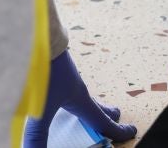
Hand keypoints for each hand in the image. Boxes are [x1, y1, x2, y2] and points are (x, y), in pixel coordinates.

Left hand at [22, 50, 136, 146]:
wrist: (35, 32)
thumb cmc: (42, 69)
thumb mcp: (39, 108)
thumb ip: (37, 136)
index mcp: (79, 97)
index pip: (102, 119)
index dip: (117, 130)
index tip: (131, 132)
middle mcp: (74, 85)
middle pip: (94, 103)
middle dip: (106, 112)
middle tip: (115, 116)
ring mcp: (63, 75)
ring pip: (79, 93)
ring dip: (86, 103)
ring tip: (81, 108)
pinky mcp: (50, 66)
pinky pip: (65, 83)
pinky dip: (67, 93)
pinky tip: (55, 92)